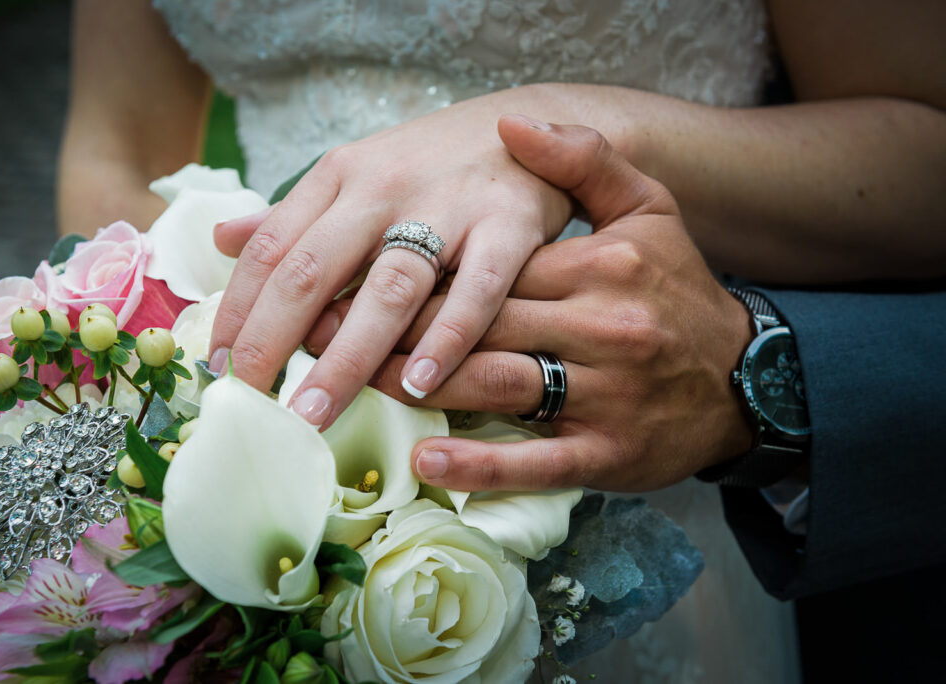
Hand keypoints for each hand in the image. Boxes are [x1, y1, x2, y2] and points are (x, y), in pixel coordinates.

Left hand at [209, 87, 573, 428]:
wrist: (532, 122)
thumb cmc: (432, 163)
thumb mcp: (356, 172)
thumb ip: (293, 212)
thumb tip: (221, 239)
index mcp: (339, 174)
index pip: (271, 247)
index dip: (237, 308)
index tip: (218, 364)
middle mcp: (383, 186)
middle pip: (313, 269)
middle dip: (272, 339)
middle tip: (250, 399)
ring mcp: (449, 205)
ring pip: (387, 289)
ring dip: (347, 356)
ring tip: (315, 412)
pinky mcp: (509, 225)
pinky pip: (475, 291)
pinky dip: (446, 339)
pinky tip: (417, 384)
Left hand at [311, 121, 754, 491]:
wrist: (747, 376)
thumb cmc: (677, 290)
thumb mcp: (648, 209)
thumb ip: (584, 160)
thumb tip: (513, 121)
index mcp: (597, 265)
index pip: (486, 266)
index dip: (411, 272)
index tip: (345, 275)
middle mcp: (599, 327)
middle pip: (476, 324)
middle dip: (390, 327)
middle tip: (316, 331)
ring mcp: (603, 396)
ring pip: (494, 385)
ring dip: (415, 384)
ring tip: (348, 381)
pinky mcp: (607, 454)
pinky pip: (536, 461)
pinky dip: (480, 465)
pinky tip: (428, 462)